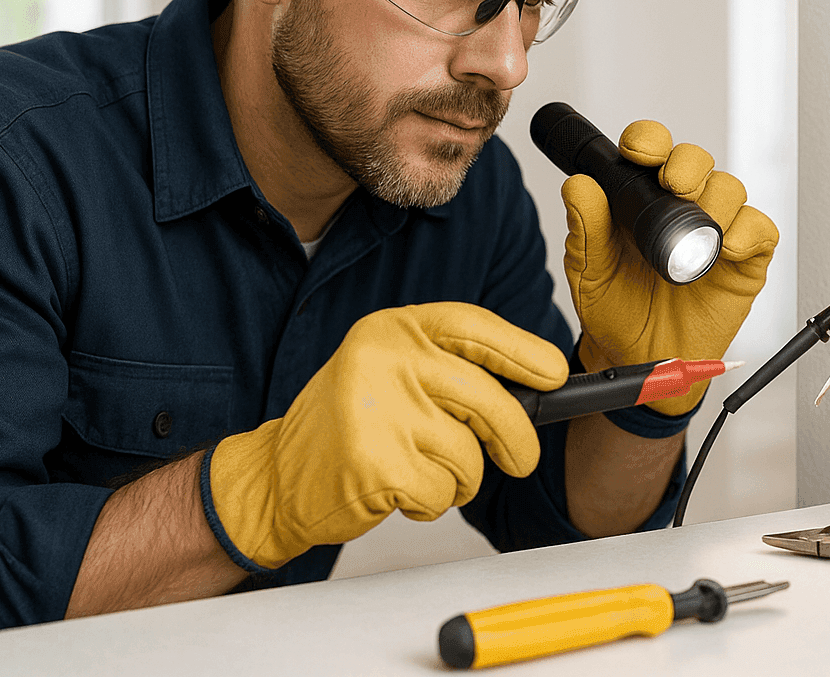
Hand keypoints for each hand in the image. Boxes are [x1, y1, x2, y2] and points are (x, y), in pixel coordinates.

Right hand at [206, 303, 567, 569]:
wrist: (276, 476)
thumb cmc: (346, 425)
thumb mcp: (391, 372)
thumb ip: (450, 368)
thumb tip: (534, 382)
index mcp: (391, 329)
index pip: (473, 327)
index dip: (522, 350)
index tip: (553, 373)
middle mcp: (383, 359)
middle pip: (486, 397)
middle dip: (515, 436)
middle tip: (520, 457)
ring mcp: (377, 410)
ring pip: (469, 452)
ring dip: (461, 476)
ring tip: (422, 470)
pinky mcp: (375, 462)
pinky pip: (443, 489)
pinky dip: (433, 501)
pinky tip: (400, 490)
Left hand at [562, 120, 778, 414]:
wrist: (641, 359)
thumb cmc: (617, 310)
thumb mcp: (589, 272)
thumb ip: (585, 229)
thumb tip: (578, 186)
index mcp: (641, 199)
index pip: (652, 152)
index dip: (649, 141)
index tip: (637, 151)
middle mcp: (681, 208)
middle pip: (697, 161)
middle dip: (688, 164)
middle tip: (672, 184)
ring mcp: (715, 233)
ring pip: (730, 190)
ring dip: (717, 199)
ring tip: (697, 227)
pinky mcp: (744, 262)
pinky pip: (759, 232)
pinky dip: (747, 232)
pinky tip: (726, 247)